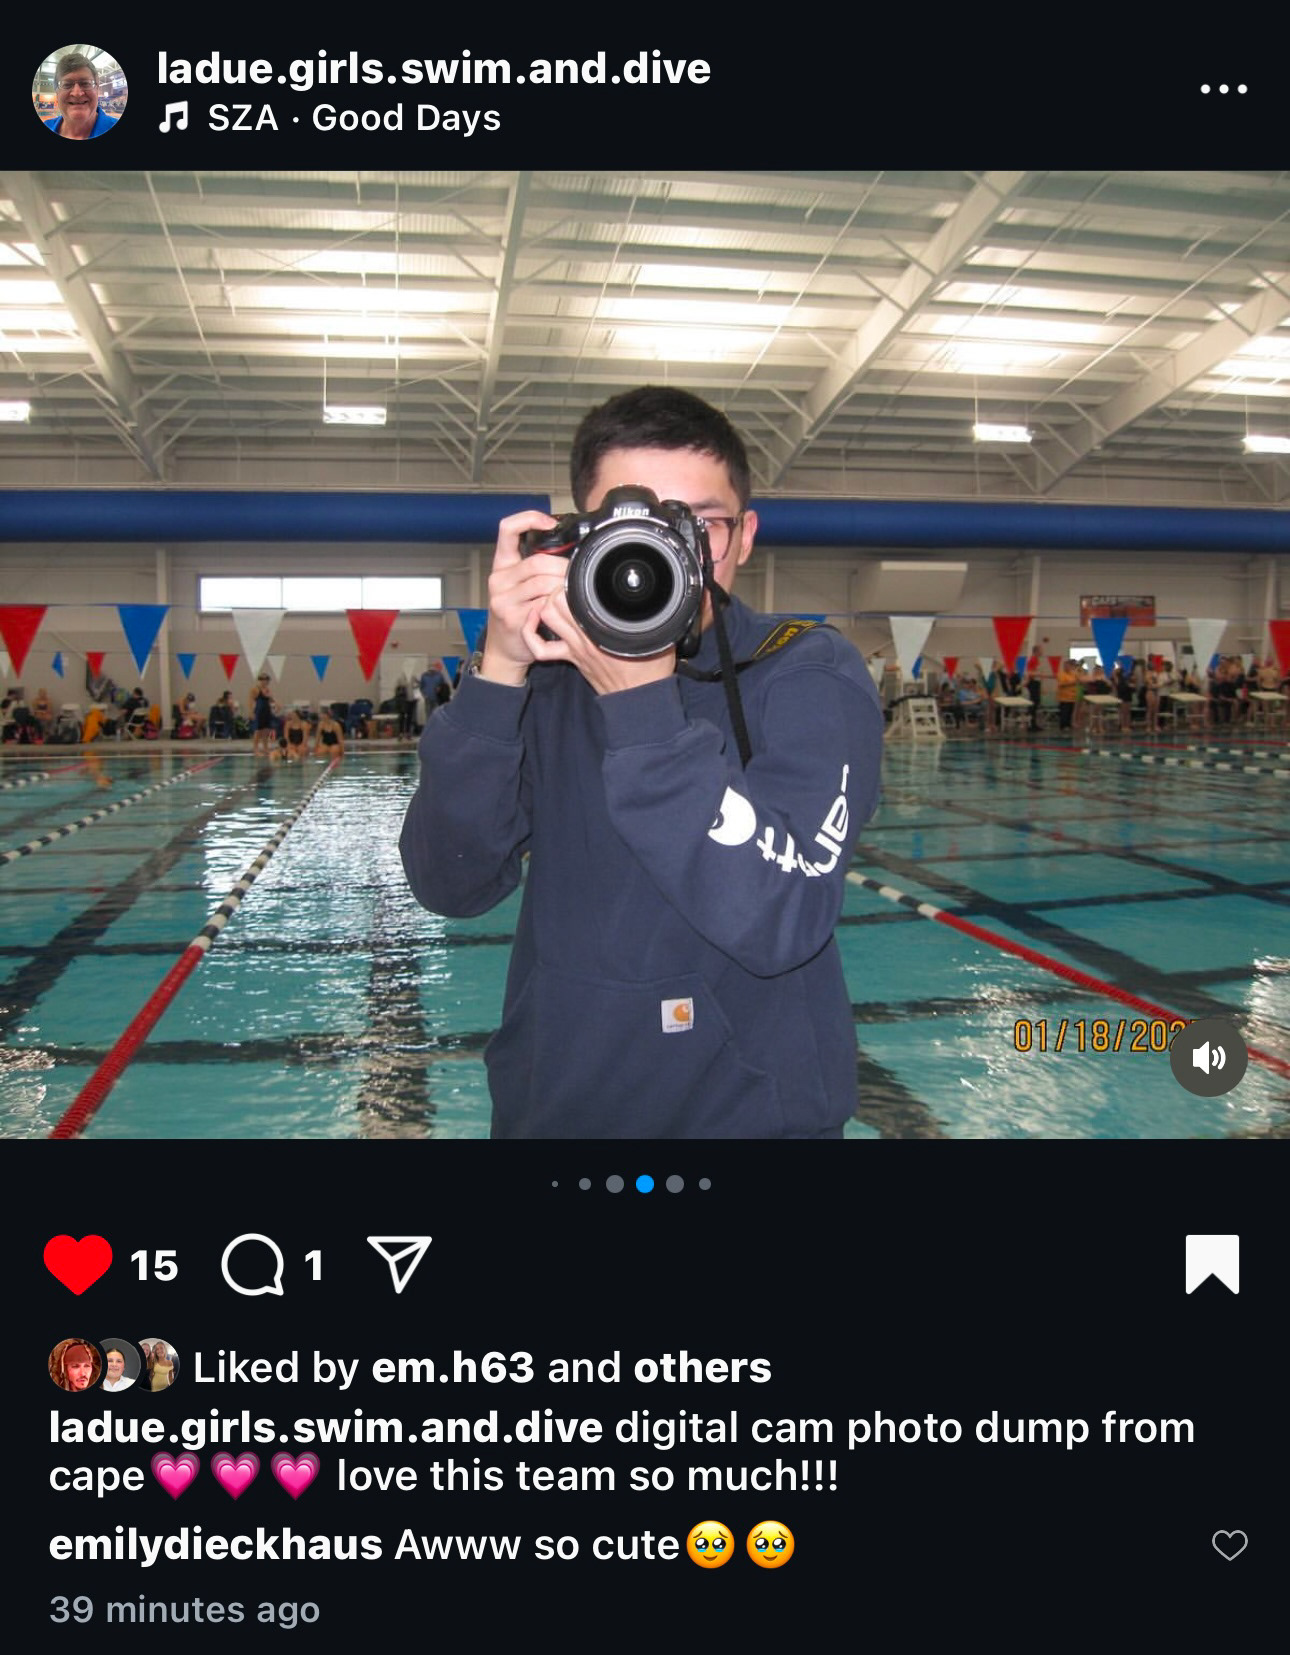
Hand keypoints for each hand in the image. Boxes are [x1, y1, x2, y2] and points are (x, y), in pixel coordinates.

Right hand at [477, 509, 565, 684]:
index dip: (528, 518)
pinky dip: (556, 606)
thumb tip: (569, 553)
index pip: (507, 529)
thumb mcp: (519, 586)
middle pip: (537, 561)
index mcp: (502, 565)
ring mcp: (503, 599)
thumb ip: (535, 568)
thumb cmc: (518, 615)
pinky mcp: (512, 618)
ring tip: (570, 594)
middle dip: (562, 568)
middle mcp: (498, 579)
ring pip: (542, 583)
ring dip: (562, 588)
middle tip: (575, 576)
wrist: (505, 649)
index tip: (548, 522)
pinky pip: (543, 605)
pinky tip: (561, 611)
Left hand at [527, 586, 675, 694]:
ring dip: (545, 603)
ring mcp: (574, 647)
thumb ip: (659, 611)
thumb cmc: (651, 668)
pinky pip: (542, 648)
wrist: (640, 698)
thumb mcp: (661, 633)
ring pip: (546, 617)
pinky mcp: (571, 657)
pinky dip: (532, 633)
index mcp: (604, 627)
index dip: (574, 578)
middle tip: (567, 581)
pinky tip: (536, 622)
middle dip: (557, 586)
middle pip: (555, 601)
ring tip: (556, 595)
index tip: (583, 572)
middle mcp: (584, 635)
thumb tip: (666, 593)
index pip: (575, 593)